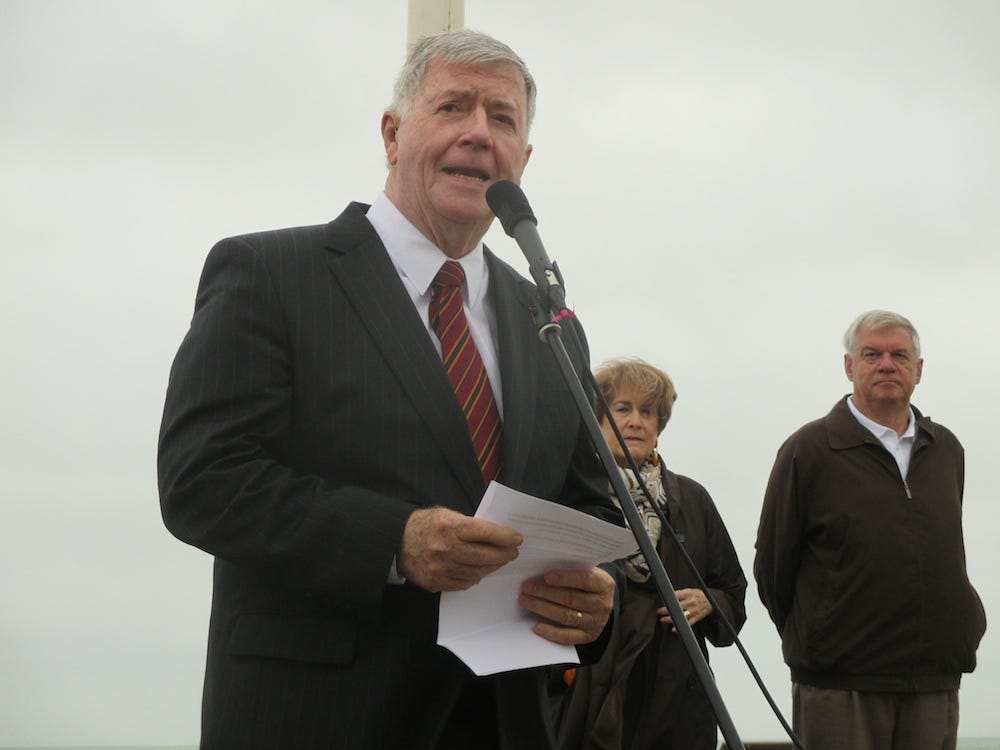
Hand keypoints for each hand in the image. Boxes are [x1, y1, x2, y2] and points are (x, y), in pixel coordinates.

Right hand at [398, 507, 521, 591]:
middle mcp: (444, 549)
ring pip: (476, 572)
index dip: (504, 536)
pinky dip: (476, 577)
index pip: (484, 532)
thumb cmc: (425, 524)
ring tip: (500, 561)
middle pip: (484, 556)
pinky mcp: (435, 582)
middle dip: (503, 554)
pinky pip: (464, 583)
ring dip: (492, 567)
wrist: (396, 541)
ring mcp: (439, 568)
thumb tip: (496, 534)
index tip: (517, 539)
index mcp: (448, 527)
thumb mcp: (446, 514)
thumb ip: (469, 524)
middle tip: (513, 552)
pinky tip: (481, 570)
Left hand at [518, 566, 615, 644]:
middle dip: (546, 592)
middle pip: (572, 599)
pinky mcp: (588, 636)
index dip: (565, 578)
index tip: (546, 576)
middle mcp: (603, 605)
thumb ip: (571, 569)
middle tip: (526, 588)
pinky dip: (551, 632)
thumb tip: (542, 569)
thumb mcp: (587, 572)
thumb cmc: (586, 583)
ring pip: (567, 616)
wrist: (601, 602)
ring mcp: (596, 622)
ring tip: (525, 601)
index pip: (585, 580)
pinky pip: (568, 636)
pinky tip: (537, 627)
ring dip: (543, 608)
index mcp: (604, 584)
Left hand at [658, 588, 711, 630]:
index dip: (668, 599)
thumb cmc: (699, 595)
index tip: (661, 601)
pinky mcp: (696, 617)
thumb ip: (680, 593)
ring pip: (681, 616)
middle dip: (667, 609)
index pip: (676, 595)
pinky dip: (681, 627)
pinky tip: (674, 629)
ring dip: (671, 618)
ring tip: (663, 619)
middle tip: (659, 611)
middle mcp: (691, 602)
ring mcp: (694, 611)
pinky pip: (688, 623)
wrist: (712, 601)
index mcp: (688, 594)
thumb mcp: (690, 590)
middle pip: (677, 606)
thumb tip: (668, 596)